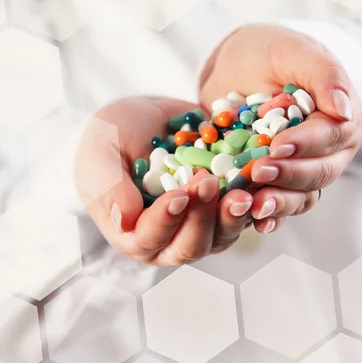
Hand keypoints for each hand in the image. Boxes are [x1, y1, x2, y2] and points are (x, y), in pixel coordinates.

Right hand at [75, 96, 253, 265]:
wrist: (144, 116)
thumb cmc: (111, 137)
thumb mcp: (101, 153)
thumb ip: (109, 187)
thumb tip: (124, 221)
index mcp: (132, 233)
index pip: (149, 240)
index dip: (165, 222)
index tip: (177, 196)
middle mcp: (168, 236)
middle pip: (191, 246)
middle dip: (202, 218)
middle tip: (207, 183)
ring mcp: (200, 222)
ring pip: (222, 235)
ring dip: (233, 216)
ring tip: (242, 191)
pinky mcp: (223, 204)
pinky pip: (244, 211)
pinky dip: (254, 200)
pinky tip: (259, 182)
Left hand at [200, 24, 361, 233]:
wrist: (239, 66)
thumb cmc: (270, 52)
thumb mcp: (293, 50)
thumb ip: (322, 73)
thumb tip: (345, 108)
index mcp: (339, 116)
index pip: (330, 135)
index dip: (305, 144)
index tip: (278, 147)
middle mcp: (327, 148)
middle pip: (318, 172)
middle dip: (289, 175)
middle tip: (258, 172)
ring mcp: (302, 167)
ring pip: (301, 195)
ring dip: (279, 202)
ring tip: (254, 206)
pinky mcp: (277, 179)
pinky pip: (279, 203)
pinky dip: (268, 214)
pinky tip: (253, 221)